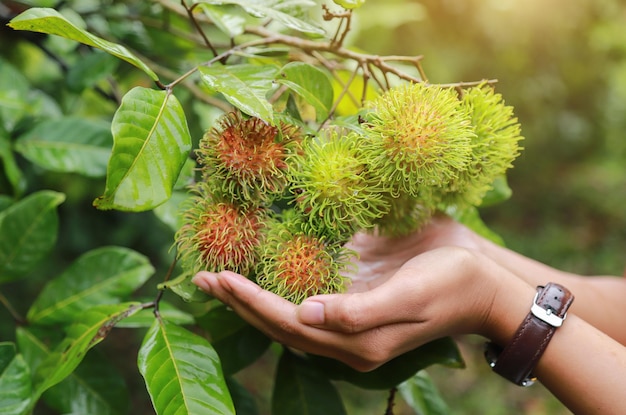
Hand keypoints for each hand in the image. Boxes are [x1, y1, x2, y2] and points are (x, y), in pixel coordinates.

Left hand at [192, 235, 529, 370]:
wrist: (485, 284)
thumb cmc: (451, 285)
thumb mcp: (408, 297)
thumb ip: (359, 312)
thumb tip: (306, 314)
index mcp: (356, 341)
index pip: (288, 322)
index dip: (251, 301)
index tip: (218, 277)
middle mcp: (346, 335)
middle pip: (280, 321)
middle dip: (240, 301)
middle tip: (202, 278)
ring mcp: (350, 318)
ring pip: (289, 311)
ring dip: (253, 294)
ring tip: (220, 277)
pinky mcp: (358, 299)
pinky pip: (311, 295)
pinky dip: (281, 284)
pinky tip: (264, 269)